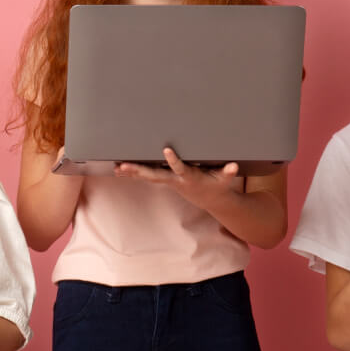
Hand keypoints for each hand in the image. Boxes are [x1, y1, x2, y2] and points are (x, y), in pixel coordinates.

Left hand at [114, 147, 242, 210]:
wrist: (213, 201)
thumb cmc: (219, 186)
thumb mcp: (225, 180)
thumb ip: (228, 173)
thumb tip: (233, 166)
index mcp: (190, 177)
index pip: (180, 168)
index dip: (173, 160)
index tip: (167, 149)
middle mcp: (176, 180)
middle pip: (155, 175)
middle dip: (139, 171)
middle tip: (123, 165)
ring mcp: (169, 182)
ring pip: (148, 177)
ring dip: (132, 173)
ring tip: (116, 167)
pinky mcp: (166, 181)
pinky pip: (147, 177)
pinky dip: (134, 174)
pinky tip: (120, 170)